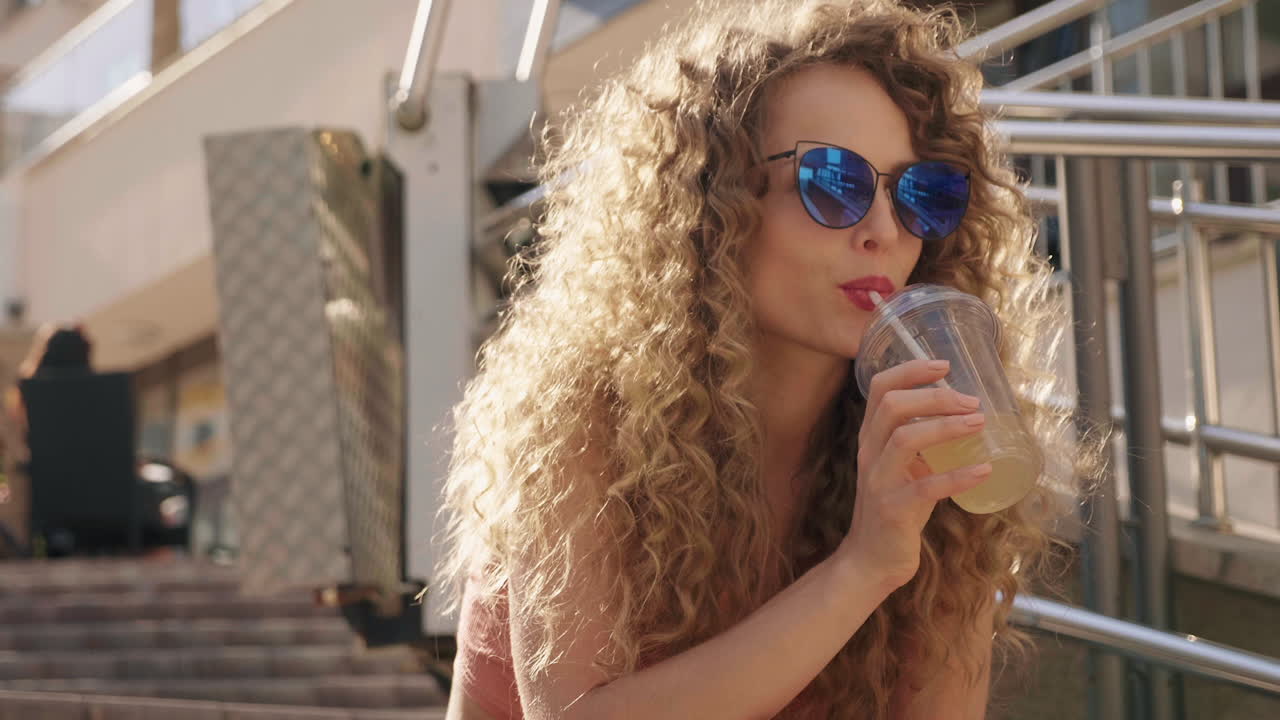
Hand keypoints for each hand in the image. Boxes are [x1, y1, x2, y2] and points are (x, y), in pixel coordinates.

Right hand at [837, 359, 991, 590]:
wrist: (872, 559)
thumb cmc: (896, 510)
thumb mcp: (903, 468)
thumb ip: (923, 444)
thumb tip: (967, 418)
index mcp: (871, 438)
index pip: (880, 388)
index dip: (911, 370)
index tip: (944, 365)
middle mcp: (869, 453)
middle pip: (893, 406)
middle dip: (936, 396)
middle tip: (972, 402)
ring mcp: (878, 481)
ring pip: (905, 438)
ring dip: (947, 426)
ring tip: (980, 424)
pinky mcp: (893, 510)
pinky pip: (926, 487)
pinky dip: (959, 476)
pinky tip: (984, 471)